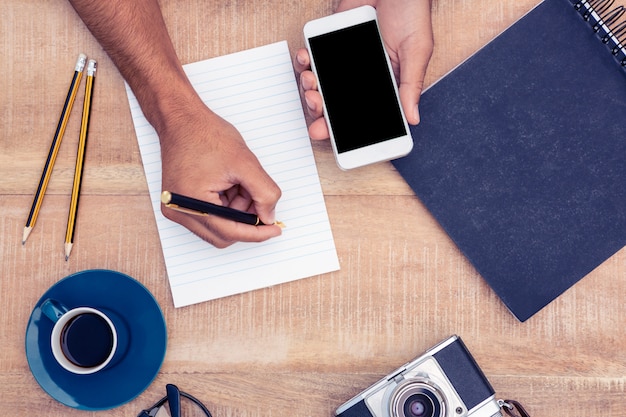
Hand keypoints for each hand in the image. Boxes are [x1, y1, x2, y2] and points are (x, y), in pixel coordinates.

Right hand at [158, 100, 282, 247]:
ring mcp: (176, 208)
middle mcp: (178, 210)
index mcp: (190, 202)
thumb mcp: (245, 163)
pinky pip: (209, 217)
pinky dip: (225, 206)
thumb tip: (268, 217)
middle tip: (259, 199)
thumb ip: (264, 193)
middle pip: (223, 235)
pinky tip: (229, 186)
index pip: (229, 232)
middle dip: (245, 219)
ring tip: (239, 184)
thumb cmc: (205, 134)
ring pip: (218, 226)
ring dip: (236, 211)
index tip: (274, 229)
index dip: (257, 233)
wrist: (182, 120)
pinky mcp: (179, 203)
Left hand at [294, 0, 433, 139]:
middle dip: (321, 114)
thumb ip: (410, 85)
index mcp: (383, 85)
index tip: (332, 137)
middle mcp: (360, 77)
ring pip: (319, 85)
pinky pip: (311, 58)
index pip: (361, 115)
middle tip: (316, 116)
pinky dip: (304, 62)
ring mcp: (343, 62)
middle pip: (334, 105)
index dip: (345, 130)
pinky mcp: (330, 43)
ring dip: (310, 89)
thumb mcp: (417, 50)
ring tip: (311, 84)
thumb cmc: (411, 11)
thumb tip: (412, 118)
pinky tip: (306, 60)